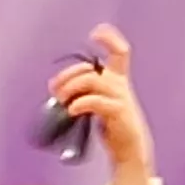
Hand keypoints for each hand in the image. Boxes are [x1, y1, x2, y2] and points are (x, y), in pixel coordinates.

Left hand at [49, 25, 154, 184]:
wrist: (129, 151)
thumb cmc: (112, 127)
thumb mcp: (96, 105)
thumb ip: (81, 92)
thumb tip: (55, 88)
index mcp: (117, 80)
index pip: (120, 52)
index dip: (110, 39)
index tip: (96, 33)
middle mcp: (120, 85)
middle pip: (93, 68)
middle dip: (69, 74)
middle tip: (54, 88)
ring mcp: (120, 98)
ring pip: (92, 80)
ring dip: (71, 87)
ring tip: (61, 100)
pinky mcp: (118, 112)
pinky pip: (96, 101)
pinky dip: (80, 103)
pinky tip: (72, 110)